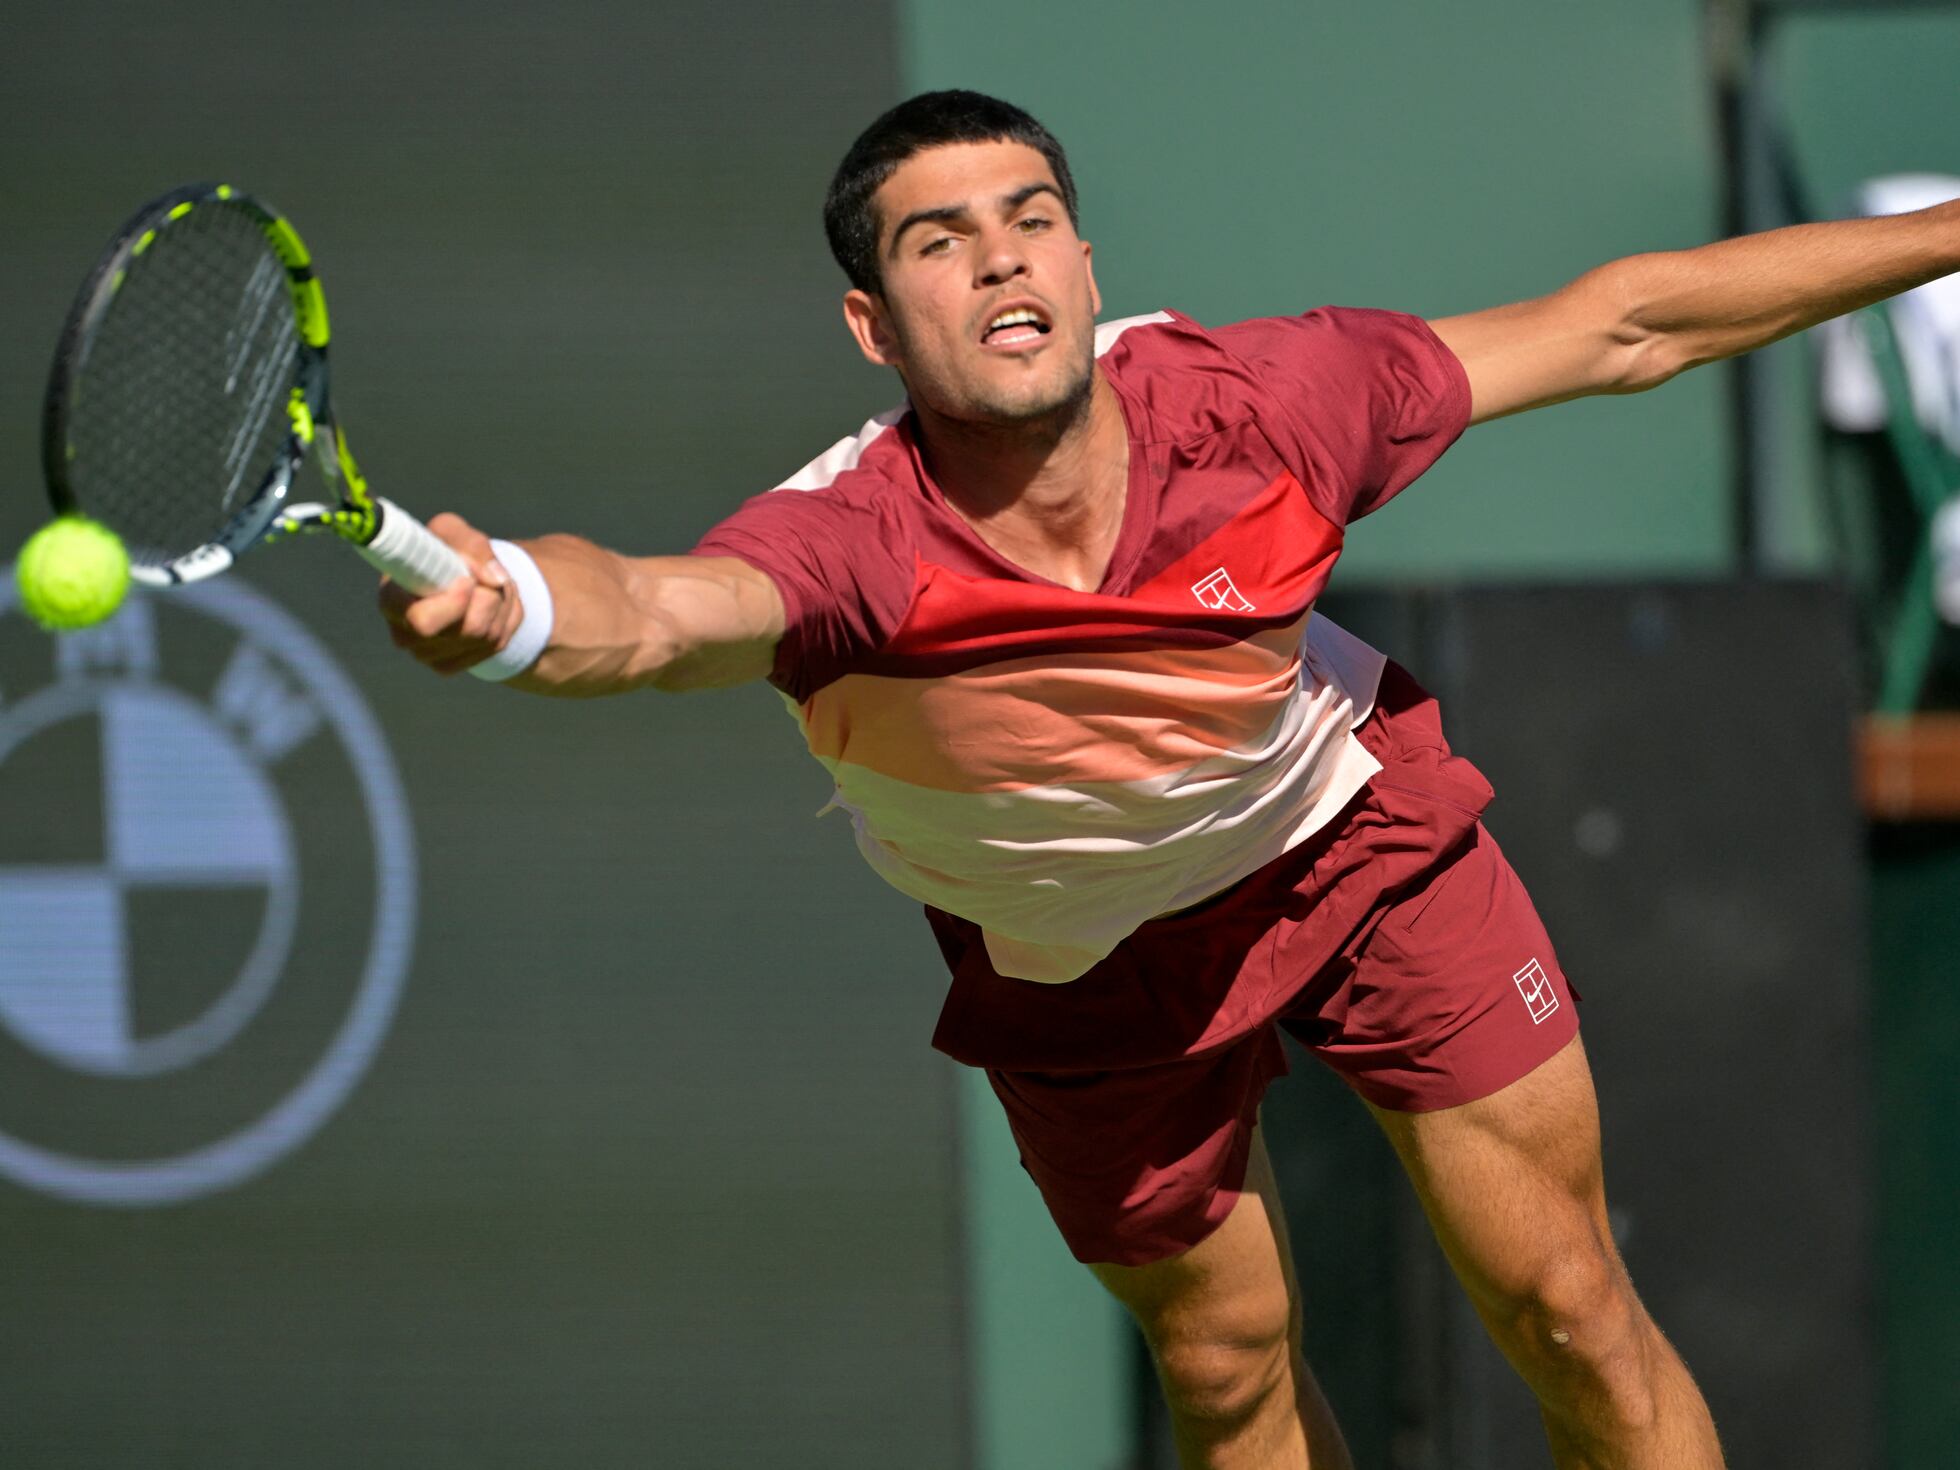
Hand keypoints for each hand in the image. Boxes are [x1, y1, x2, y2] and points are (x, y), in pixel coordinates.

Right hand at [377, 512, 521, 674]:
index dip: (455, 603)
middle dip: (489, 599)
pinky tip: (492, 605)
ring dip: (502, 602)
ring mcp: (427, 655)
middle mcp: (405, 634)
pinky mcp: (450, 665)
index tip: (469, 581)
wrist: (461, 578)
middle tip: (487, 579)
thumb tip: (495, 579)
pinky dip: (505, 618)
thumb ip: (473, 546)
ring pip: (487, 635)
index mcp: (393, 599)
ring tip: (490, 584)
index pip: (421, 619)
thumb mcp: (454, 532)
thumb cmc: (448, 551)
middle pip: (466, 630)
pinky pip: (495, 645)